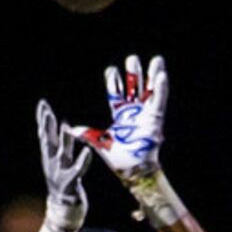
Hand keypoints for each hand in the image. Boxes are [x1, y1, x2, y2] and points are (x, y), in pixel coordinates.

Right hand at [37, 99, 90, 220]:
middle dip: (47, 126)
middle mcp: (53, 163)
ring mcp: (61, 173)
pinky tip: (87, 152)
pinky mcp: (71, 184)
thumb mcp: (57, 162)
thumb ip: (58, 144)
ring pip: (62, 154)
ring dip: (64, 141)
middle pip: (49, 142)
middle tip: (47, 111)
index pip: (45, 134)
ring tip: (66, 127)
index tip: (42, 103)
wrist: (63, 210)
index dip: (43, 119)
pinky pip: (77, 171)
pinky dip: (82, 162)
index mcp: (49, 157)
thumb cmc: (63, 183)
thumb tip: (61, 125)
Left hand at [70, 54, 168, 183]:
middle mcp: (134, 111)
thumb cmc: (120, 160)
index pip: (116, 92)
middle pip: (134, 86)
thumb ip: (87, 134)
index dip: (114, 80)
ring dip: (152, 75)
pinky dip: (161, 88)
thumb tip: (70, 130)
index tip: (111, 69)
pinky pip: (159, 100)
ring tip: (156, 60)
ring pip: (149, 90)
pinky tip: (161, 75)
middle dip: (133, 72)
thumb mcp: (100, 143)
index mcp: (120, 114)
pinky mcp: (155, 119)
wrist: (134, 171)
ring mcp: (145, 113)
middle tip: (132, 60)